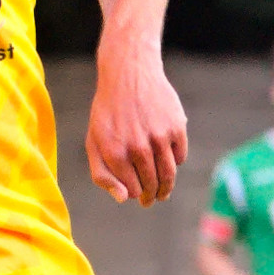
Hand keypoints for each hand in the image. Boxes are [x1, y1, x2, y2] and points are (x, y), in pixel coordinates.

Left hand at [82, 54, 186, 204]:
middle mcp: (137, 147)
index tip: (136, 195)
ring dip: (166, 187)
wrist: (128, 74)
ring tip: (163, 192)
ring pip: (168, 175)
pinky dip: (175, 162)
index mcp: (114, 152)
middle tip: (151, 199)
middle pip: (151, 185)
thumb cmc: (108, 112)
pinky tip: (168, 162)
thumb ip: (102, 174)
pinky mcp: (176, 127)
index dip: (134, 194)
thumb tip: (123, 199)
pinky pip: (179, 156)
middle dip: (151, 196)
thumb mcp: (94, 141)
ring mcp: (158, 137)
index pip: (131, 190)